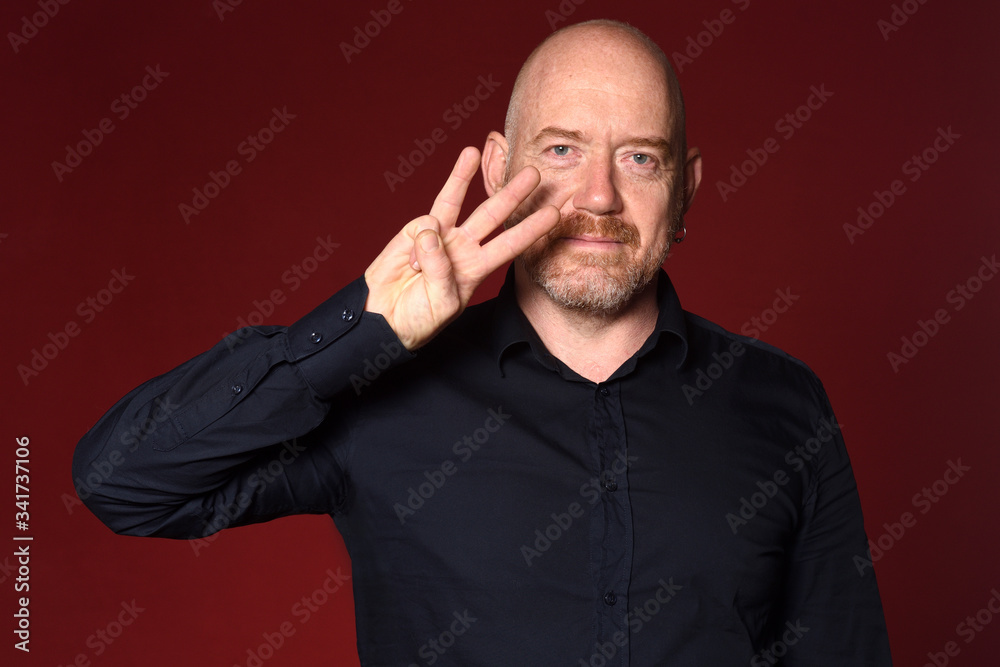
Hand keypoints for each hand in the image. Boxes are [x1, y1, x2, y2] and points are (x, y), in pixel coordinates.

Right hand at [364, 146, 559, 349]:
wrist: (387, 317)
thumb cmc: (419, 317)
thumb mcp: (441, 302)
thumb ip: (440, 268)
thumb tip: (431, 231)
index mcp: (477, 269)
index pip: (510, 244)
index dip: (532, 229)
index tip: (553, 214)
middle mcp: (463, 247)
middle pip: (492, 214)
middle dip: (512, 193)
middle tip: (533, 172)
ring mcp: (439, 236)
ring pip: (455, 201)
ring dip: (464, 175)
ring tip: (475, 150)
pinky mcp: (414, 231)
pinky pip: (423, 224)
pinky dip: (419, 244)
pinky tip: (412, 264)